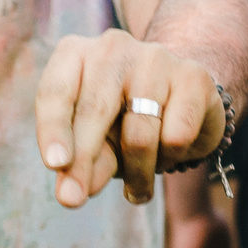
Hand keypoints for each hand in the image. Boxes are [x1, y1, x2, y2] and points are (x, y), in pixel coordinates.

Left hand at [35, 35, 224, 207]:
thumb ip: (83, 164)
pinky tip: (169, 154)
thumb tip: (73, 194)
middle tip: (73, 201)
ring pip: (139, 133)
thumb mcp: (96, 143)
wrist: (181, 101)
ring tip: (138, 187)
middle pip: (94, 111)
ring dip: (137, 173)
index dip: (53, 130)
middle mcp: (113, 46)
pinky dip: (171, 158)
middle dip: (83, 162)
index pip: (56, 93)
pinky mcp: (194, 75)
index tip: (55, 165)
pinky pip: (176, 136)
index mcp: (76, 54)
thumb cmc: (124, 120)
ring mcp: (155, 57)